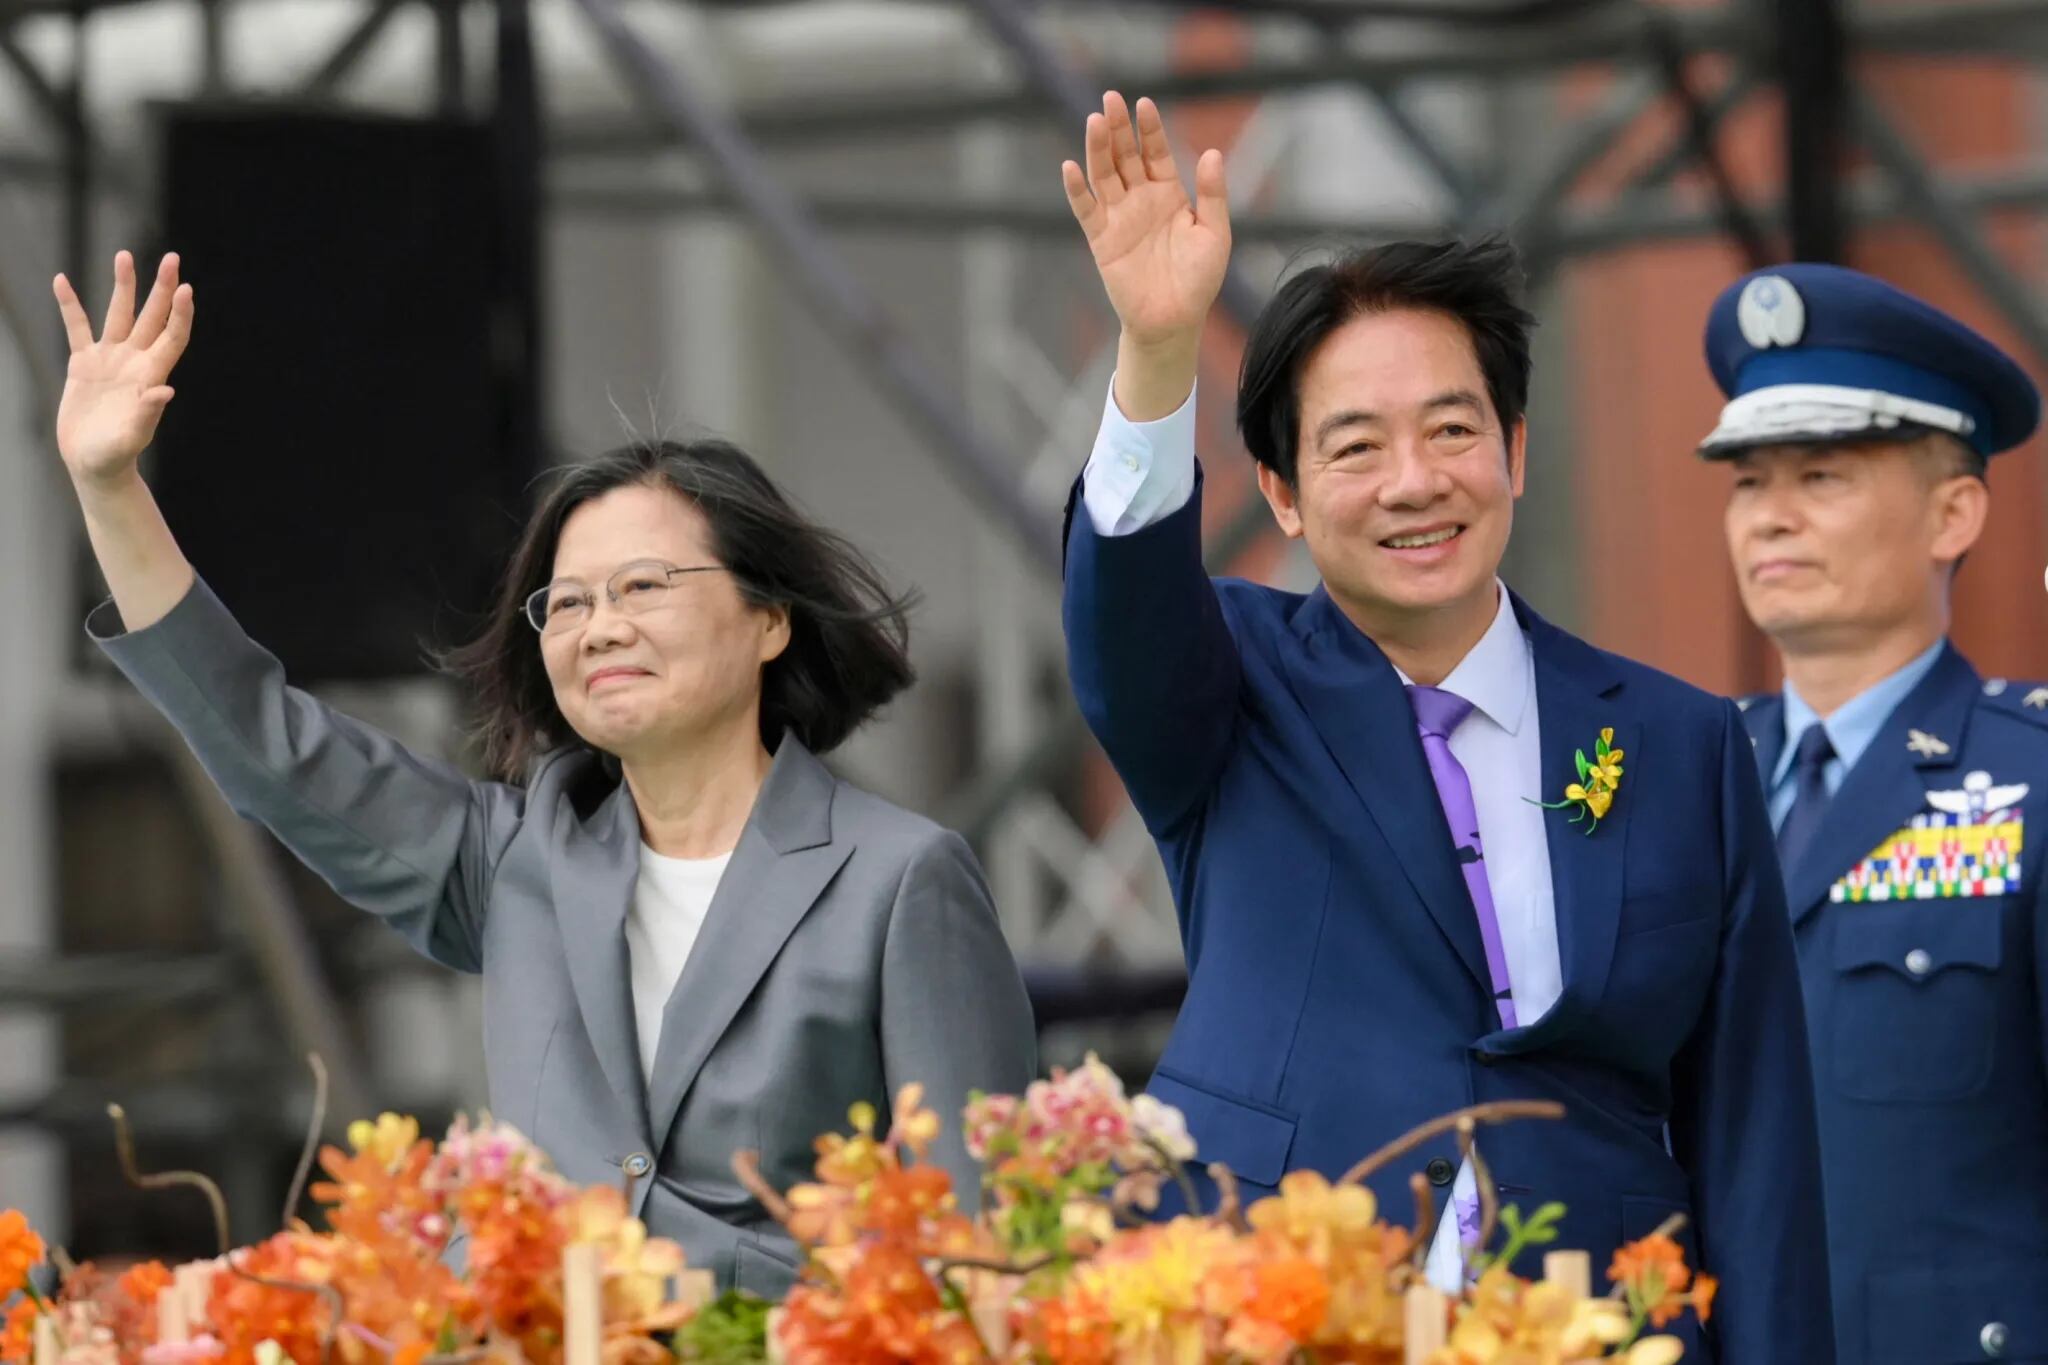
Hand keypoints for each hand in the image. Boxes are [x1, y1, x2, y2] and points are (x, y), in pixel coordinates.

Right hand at [53, 251, 193, 487]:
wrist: (93, 464)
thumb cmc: (116, 455)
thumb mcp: (132, 437)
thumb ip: (147, 413)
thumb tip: (165, 391)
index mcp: (152, 375)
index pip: (172, 336)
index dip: (180, 313)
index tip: (186, 288)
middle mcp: (135, 361)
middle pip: (151, 317)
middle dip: (162, 288)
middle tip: (172, 258)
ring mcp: (110, 360)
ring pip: (118, 314)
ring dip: (123, 286)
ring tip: (125, 255)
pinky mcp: (83, 364)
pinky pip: (76, 328)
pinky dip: (69, 306)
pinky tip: (62, 281)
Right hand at [1061, 92, 1230, 350]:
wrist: (1174, 320)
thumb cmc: (1199, 280)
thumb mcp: (1215, 233)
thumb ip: (1213, 194)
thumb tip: (1212, 152)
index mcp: (1169, 194)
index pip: (1155, 152)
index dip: (1149, 129)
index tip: (1144, 104)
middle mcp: (1140, 200)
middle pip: (1125, 155)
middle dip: (1118, 128)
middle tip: (1110, 98)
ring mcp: (1119, 218)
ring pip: (1104, 175)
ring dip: (1097, 148)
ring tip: (1094, 121)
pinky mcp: (1101, 239)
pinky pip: (1086, 210)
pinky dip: (1077, 189)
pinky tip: (1071, 166)